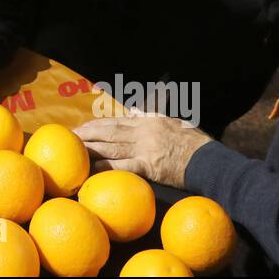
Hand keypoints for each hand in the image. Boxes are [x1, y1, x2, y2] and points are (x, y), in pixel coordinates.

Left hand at [73, 115, 212, 187]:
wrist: (208, 160)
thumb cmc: (193, 142)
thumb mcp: (172, 121)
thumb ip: (150, 115)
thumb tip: (133, 110)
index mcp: (147, 121)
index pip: (116, 121)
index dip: (97, 124)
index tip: (83, 127)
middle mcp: (143, 132)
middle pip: (109, 132)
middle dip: (88, 134)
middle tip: (70, 137)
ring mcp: (145, 148)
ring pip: (112, 147)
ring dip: (91, 148)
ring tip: (74, 150)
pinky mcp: (149, 166)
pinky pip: (123, 166)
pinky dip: (106, 167)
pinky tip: (92, 168)